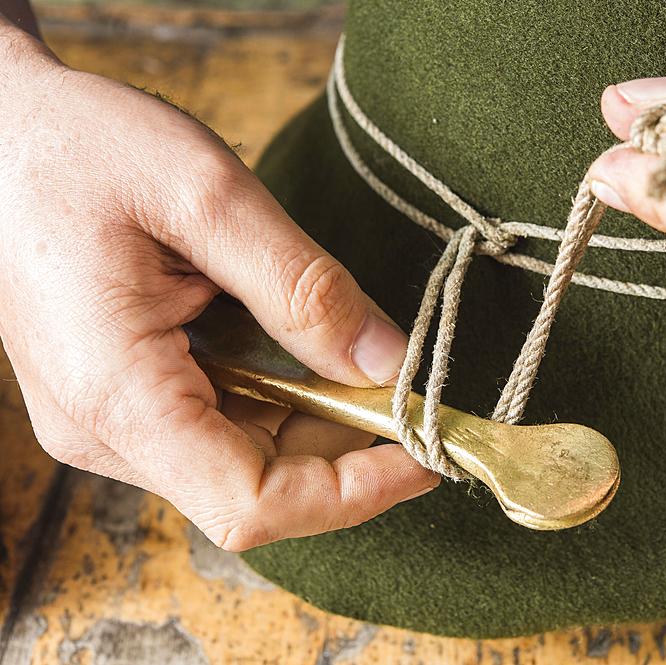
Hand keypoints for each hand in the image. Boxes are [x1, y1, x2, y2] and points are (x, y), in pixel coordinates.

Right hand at [0, 28, 437, 549]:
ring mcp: (110, 421)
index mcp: (118, 396)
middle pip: (257, 488)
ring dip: (319, 425)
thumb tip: (388, 363)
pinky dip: (283, 403)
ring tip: (368, 366)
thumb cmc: (80, 149)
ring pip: (244, 462)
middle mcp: (106, 430)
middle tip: (413, 392)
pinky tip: (310, 356)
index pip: (253, 504)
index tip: (426, 455)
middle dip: (348, 450)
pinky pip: (220, 428)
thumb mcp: (208, 196)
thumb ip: (304, 288)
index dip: (353, 493)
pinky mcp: (122, 401)